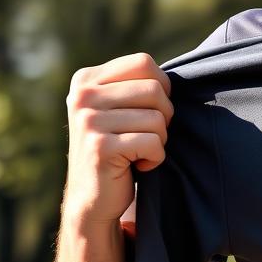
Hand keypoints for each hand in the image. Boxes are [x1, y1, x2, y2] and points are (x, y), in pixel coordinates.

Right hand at [64, 53, 173, 225]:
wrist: (92, 199)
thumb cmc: (117, 148)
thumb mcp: (117, 107)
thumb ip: (135, 84)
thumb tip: (180, 72)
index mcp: (86, 80)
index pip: (143, 63)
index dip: (161, 87)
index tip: (149, 110)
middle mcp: (82, 97)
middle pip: (155, 90)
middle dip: (163, 116)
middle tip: (145, 135)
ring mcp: (88, 121)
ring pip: (157, 118)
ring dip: (159, 139)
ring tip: (138, 151)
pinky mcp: (100, 147)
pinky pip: (153, 143)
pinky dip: (155, 158)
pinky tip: (136, 165)